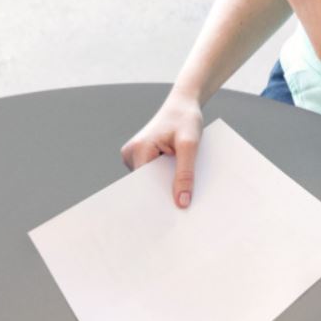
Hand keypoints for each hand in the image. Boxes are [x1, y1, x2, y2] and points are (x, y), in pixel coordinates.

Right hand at [119, 93, 204, 208]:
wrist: (183, 105)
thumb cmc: (185, 119)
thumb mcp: (190, 145)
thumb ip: (185, 174)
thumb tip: (182, 202)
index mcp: (138, 149)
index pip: (144, 185)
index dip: (158, 200)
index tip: (172, 216)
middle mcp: (131, 153)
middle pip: (146, 185)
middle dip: (163, 193)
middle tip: (182, 208)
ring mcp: (134, 155)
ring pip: (150, 181)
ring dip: (166, 184)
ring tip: (182, 190)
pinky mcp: (141, 157)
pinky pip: (153, 175)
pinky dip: (166, 178)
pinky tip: (177, 180)